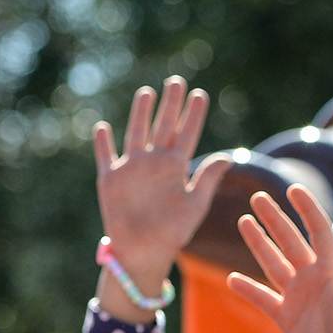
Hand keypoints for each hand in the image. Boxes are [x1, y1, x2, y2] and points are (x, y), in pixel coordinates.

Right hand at [95, 77, 230, 319]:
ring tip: (147, 92)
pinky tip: (103, 126)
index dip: (193, 115)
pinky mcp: (110, 179)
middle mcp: (154, 162)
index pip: (186, 134)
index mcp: (175, 167)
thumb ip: (207, 179)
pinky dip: (103, 142)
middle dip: (170, 104)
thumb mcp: (194, 205)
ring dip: (140, 113)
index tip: (201, 94)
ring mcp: (131, 168)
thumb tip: (229, 156)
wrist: (144, 252)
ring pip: (136, 133)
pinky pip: (105, 155)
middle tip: (177, 81)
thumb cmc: (173, 233)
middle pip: (163, 126)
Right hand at [228, 185, 332, 332]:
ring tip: (244, 221)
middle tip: (258, 197)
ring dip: (259, 244)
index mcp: (331, 270)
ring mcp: (298, 298)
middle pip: (290, 241)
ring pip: (274, 264)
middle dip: (275, 219)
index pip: (318, 230)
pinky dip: (248, 289)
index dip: (306, 209)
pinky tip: (231, 278)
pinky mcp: (287, 319)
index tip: (293, 188)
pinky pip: (263, 299)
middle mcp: (313, 279)